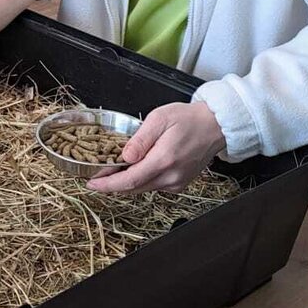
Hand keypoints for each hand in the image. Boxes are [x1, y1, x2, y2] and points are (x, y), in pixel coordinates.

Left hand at [86, 102, 226, 194]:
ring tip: (112, 169)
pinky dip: (140, 180)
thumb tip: (125, 156)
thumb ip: (140, 139)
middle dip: (112, 183)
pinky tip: (135, 167)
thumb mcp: (160, 119)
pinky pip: (153, 186)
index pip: (129, 180)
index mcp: (164, 160)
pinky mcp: (178, 184)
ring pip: (142, 188)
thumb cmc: (189, 119)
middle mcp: (171, 176)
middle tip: (96, 173)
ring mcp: (176, 183)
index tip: (92, 183)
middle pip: (133, 188)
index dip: (108, 184)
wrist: (214, 127)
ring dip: (125, 181)